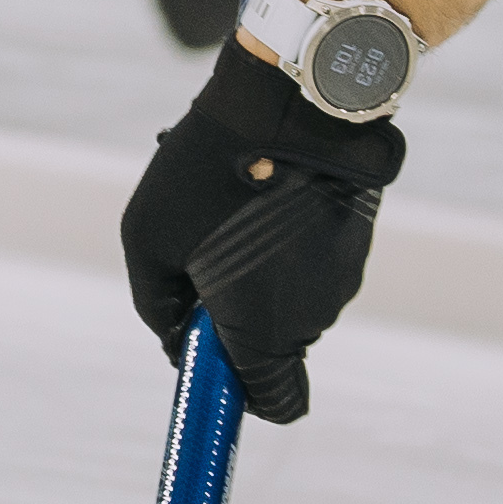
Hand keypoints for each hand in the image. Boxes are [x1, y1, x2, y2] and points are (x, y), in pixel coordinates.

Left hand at [119, 41, 405, 421]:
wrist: (287, 99)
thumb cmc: (206, 173)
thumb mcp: (146, 240)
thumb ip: (156, 307)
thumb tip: (177, 340)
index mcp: (265, 331)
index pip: (277, 404)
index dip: (244, 394)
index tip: (213, 356)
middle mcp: (314, 314)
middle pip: (277, 346)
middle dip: (241, 319)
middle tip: (206, 261)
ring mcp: (343, 275)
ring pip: (295, 299)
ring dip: (264, 275)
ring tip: (236, 210)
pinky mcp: (356, 237)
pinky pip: (315, 260)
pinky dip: (291, 243)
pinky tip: (267, 191)